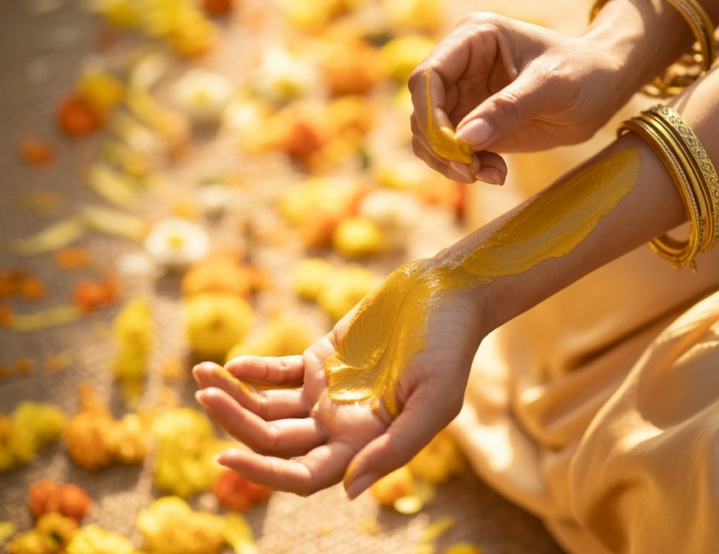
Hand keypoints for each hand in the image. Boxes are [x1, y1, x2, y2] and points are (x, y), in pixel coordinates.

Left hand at [193, 262, 482, 498]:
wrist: (448, 292)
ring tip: (202, 374)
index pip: (304, 475)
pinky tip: (232, 364)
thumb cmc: (450, 346)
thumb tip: (349, 491)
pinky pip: (277, 373)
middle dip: (236, 424)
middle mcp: (341, 424)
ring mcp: (328, 391)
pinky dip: (253, 371)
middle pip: (275, 442)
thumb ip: (396, 447)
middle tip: (204, 395)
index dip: (263, 474)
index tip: (224, 457)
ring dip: (234, 396)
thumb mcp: (434, 400)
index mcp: (366, 443)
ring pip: (268, 408)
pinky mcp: (322, 357)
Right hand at [408, 12, 634, 184]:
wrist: (605, 87)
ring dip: (450, 162)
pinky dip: (464, 167)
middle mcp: (460, 65)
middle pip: (421, 109)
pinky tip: (494, 172)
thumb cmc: (584, 72)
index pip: (428, 75)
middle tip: (472, 170)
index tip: (451, 146)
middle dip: (441, 144)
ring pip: (430, 135)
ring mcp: (464, 95)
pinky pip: (450, 151)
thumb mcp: (551, 86)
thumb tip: (463, 138)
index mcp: (474, 38)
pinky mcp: (474, 123)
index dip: (428, 113)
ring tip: (489, 173)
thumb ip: (508, 109)